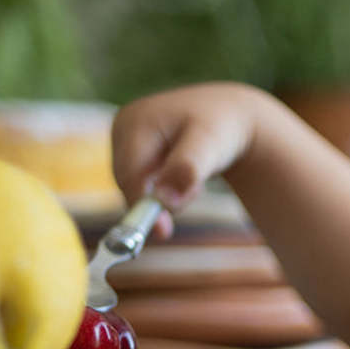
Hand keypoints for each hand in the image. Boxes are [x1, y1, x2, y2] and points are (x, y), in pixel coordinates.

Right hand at [110, 82, 270, 238]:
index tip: (163, 233)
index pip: (128, 174)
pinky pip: (143, 183)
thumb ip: (187, 170)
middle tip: (197, 191)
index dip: (141, 205)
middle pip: (129, 181)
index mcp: (135, 122)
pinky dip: (164, 188)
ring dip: (165, 193)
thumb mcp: (209, 146)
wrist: (226, 115)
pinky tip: (185, 175)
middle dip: (159, 198)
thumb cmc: (220, 128)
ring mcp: (124, 138)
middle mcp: (122, 127)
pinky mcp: (132, 150)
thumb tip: (163, 200)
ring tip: (195, 177)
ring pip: (136, 185)